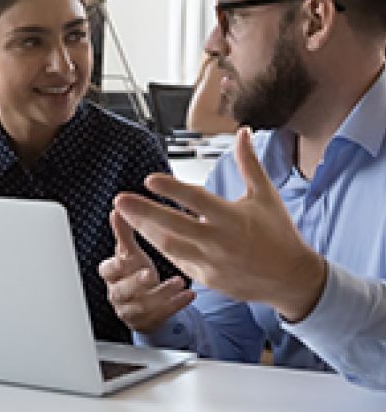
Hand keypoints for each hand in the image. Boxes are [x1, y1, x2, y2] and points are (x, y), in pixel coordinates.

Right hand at [98, 210, 194, 332]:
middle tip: (150, 273)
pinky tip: (189, 295)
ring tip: (179, 282)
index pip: (107, 271)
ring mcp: (132, 310)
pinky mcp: (148, 322)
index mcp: (112, 276)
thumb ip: (124, 233)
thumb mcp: (130, 253)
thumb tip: (118, 208)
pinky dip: (176, 305)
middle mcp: (118, 294)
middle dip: (136, 283)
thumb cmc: (135, 273)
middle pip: (122, 291)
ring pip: (142, 305)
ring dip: (161, 294)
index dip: (115, 266)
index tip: (127, 259)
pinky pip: (162, 315)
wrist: (143, 304)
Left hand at [113, 128, 326, 321]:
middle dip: (144, 213)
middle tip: (119, 201)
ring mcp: (210, 263)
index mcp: (233, 218)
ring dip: (144, 230)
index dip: (172, 189)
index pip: (197, 201)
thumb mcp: (265, 196)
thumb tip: (242, 132)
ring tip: (124, 215)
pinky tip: (144, 232)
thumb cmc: (279, 233)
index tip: (148, 179)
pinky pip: (176, 262)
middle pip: (174, 227)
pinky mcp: (205, 279)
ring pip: (169, 247)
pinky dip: (159, 247)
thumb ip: (248, 163)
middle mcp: (219, 242)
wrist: (292, 279)